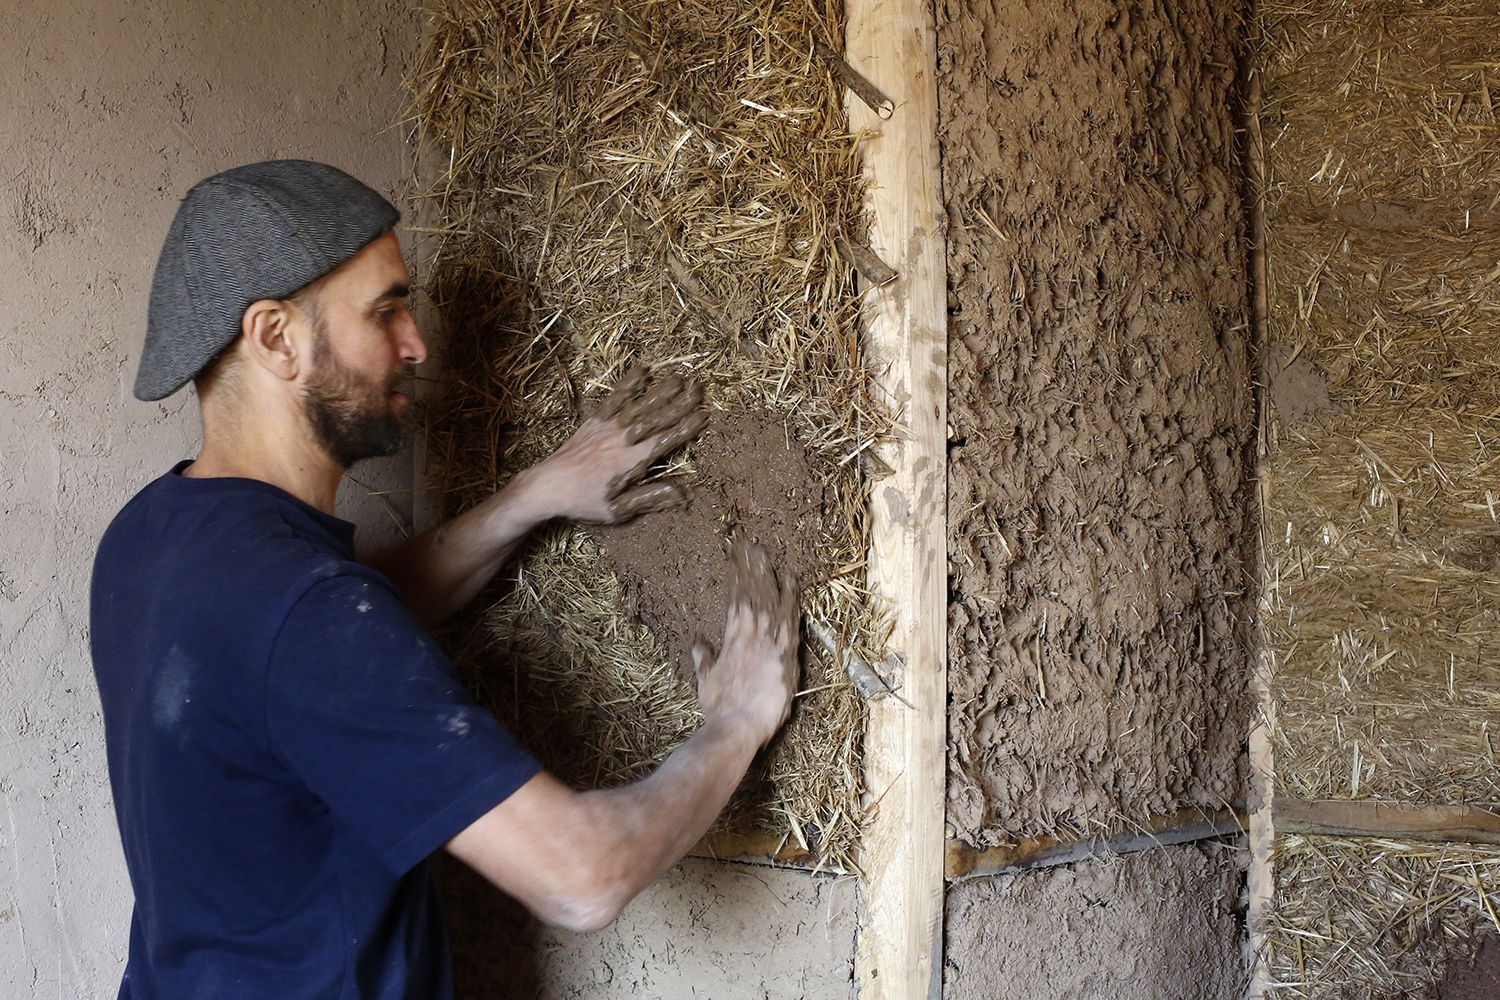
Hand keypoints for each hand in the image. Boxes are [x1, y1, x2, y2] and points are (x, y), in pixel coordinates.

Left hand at [535, 365, 707, 522]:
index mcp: (629, 461)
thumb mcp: (617, 510)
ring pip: (639, 404)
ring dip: (661, 390)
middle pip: (656, 417)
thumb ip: (649, 497)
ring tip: (680, 377)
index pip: (664, 441)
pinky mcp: (595, 420)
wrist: (547, 485)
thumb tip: (681, 494)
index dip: (685, 428)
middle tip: (699, 389)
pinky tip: (643, 370)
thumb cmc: (582, 500)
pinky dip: (630, 383)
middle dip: (680, 403)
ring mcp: (607, 426)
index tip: (704, 417)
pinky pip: (615, 397)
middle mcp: (621, 439)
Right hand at [690, 537, 800, 746]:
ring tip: (765, 554)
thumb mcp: (707, 680)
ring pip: (768, 601)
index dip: (737, 580)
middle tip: (751, 545)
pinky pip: (790, 620)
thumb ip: (704, 658)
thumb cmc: (721, 708)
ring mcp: (767, 642)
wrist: (737, 725)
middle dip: (750, 570)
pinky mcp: (785, 653)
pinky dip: (791, 599)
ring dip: (767, 576)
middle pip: (750, 595)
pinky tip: (793, 581)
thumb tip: (698, 642)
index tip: (737, 561)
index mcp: (731, 640)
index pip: (735, 602)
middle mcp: (748, 635)